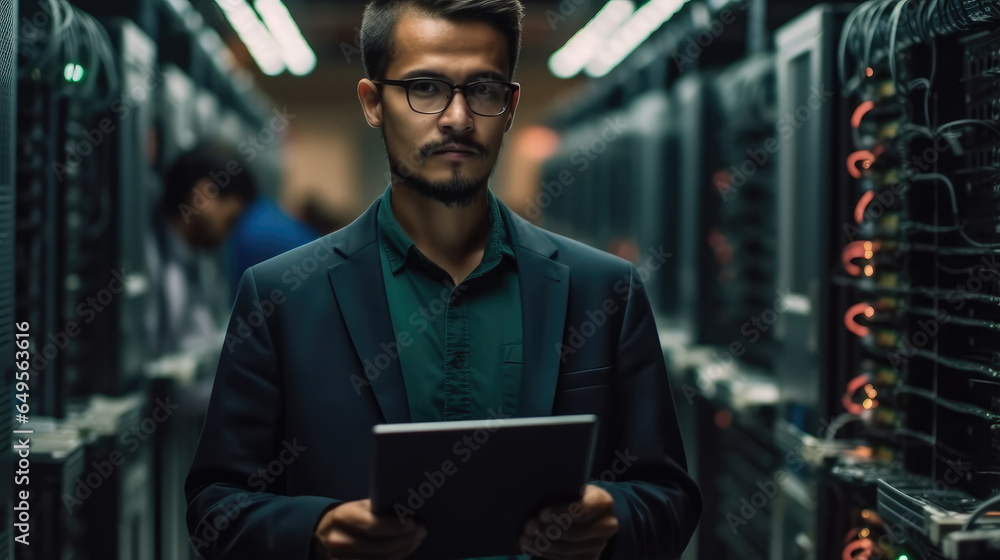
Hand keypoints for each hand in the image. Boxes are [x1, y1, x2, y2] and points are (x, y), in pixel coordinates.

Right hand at [311, 499, 426, 559]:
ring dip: (403, 551)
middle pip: (379, 547)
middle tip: (421, 532)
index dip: (395, 526)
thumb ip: (380, 509)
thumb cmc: (354, 515)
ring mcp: (340, 559)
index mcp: (342, 517)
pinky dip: (394, 559)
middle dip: (404, 540)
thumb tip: (410, 510)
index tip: (413, 523)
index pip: (372, 525)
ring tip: (416, 541)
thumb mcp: (362, 506)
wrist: (328, 532)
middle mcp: (337, 540)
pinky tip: (404, 551)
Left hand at [519, 484, 617, 559]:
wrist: (594, 515)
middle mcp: (607, 525)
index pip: (584, 510)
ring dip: (544, 546)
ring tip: (525, 539)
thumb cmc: (575, 496)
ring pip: (570, 550)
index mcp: (603, 502)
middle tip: (528, 527)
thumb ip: (562, 491)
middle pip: (575, 533)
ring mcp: (600, 545)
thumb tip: (534, 496)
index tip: (541, 514)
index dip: (562, 514)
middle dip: (548, 531)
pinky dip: (548, 555)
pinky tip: (534, 548)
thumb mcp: (574, 488)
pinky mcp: (592, 558)